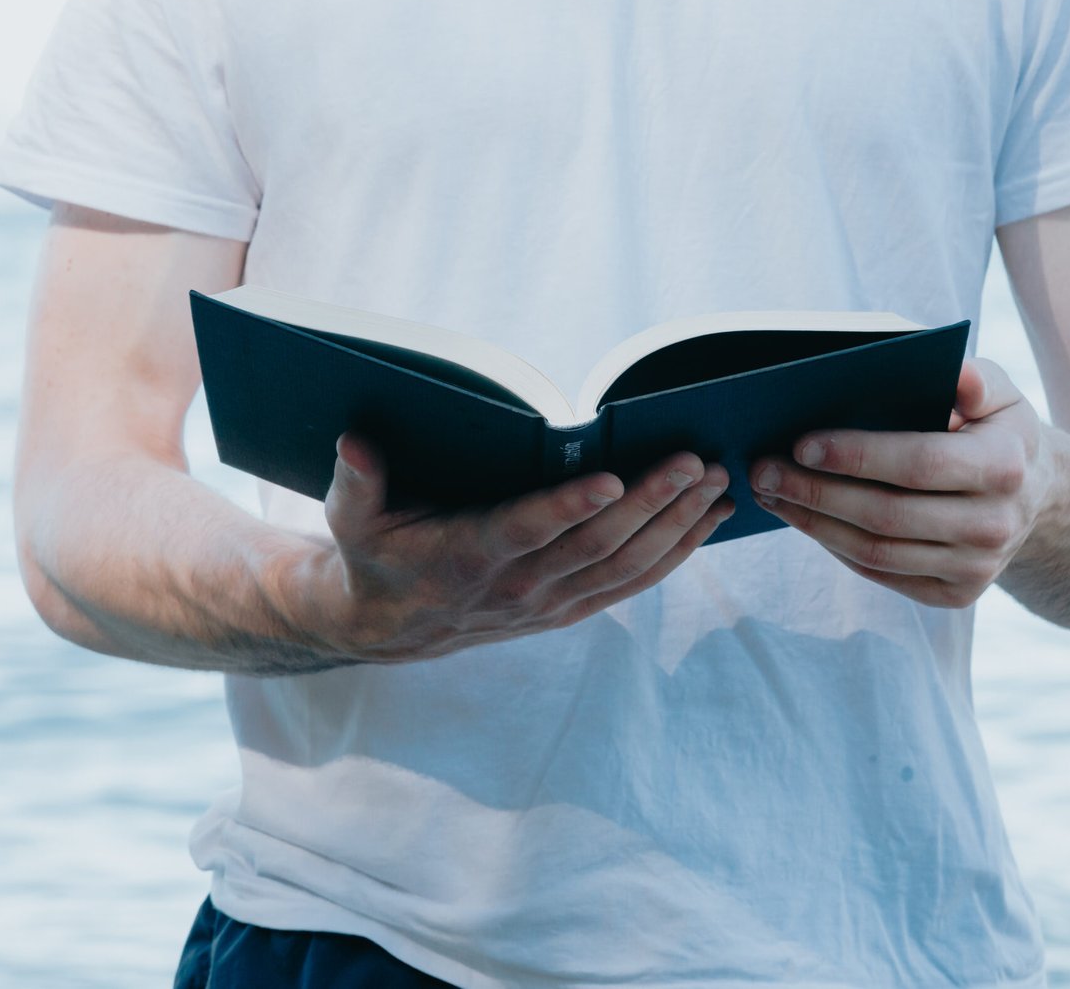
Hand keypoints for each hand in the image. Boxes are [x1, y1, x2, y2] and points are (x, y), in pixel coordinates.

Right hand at [302, 434, 733, 662]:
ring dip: (676, 524)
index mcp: (468, 556)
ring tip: (716, 482)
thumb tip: (353, 442)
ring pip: (626, 566)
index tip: (610, 477)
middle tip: (694, 460)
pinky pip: (634, 583)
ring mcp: (550, 603)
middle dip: (651, 502)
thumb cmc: (375, 554)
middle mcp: (517, 586)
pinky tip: (709, 520)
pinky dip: (677, 553)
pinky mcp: (571, 610)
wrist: (390, 627)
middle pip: (595, 546)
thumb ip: (355, 480)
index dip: (568, 507)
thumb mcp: (352, 518)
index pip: (525, 530)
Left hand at [749, 359, 1052, 608]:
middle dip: (815, 493)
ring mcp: (976, 569)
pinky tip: (803, 519)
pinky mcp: (955, 596)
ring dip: (813, 523)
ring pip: (875, 553)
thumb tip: (952, 373)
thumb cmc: (997, 430)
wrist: (1038, 497)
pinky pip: (879, 574)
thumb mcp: (999, 393)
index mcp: (1005, 467)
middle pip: (887, 515)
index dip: (857, 456)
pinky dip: (834, 546)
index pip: (920, 464)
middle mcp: (995, 525)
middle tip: (763, 470)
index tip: (801, 444)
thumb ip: (972, 378)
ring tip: (770, 495)